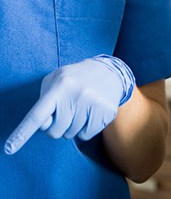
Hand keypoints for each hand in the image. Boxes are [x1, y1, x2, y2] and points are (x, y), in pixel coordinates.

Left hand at [4, 55, 134, 154]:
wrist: (110, 72)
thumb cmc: (76, 78)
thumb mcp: (56, 79)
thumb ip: (44, 100)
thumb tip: (43, 124)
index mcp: (61, 85)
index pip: (38, 114)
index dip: (22, 132)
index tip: (9, 148)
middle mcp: (77, 94)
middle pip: (54, 131)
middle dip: (58, 124)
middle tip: (67, 108)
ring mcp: (93, 104)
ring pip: (70, 135)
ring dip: (73, 125)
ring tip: (81, 107)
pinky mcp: (106, 112)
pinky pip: (86, 136)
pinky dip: (85, 128)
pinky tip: (91, 112)